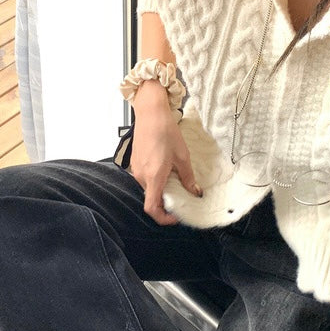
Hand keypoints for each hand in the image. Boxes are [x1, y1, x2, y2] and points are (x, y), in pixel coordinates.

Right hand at [130, 81, 201, 225]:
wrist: (150, 112)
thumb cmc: (166, 131)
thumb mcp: (182, 156)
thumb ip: (188, 177)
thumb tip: (194, 192)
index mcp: (153, 176)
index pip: (152, 208)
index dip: (164, 218)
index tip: (176, 216)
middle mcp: (141, 175)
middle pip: (152, 198)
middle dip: (167, 201)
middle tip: (182, 193)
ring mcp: (136, 168)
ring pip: (149, 187)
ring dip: (161, 188)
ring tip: (175, 176)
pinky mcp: (135, 161)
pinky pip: (145, 177)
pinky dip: (156, 178)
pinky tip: (166, 166)